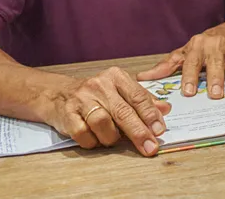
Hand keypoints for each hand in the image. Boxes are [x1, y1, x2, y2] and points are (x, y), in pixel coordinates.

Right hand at [42, 67, 170, 155]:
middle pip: (123, 112)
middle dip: (139, 132)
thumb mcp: (121, 91)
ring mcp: (81, 99)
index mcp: (116, 77)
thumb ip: (143, 100)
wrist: (58, 94)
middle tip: (150, 147)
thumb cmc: (97, 95)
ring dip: (111, 137)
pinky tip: (95, 139)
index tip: (159, 130)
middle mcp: (99, 85)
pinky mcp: (67, 114)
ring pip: (103, 124)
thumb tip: (166, 110)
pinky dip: (93, 141)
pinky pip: (84, 134)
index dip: (150, 115)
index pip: (138, 96)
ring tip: (112, 138)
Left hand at [136, 22, 224, 97]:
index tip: (188, 92)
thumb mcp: (185, 52)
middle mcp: (215, 46)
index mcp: (197, 46)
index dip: (190, 77)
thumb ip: (167, 66)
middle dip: (216, 79)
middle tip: (215, 95)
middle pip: (215, 65)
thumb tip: (142, 77)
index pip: (192, 63)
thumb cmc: (205, 45)